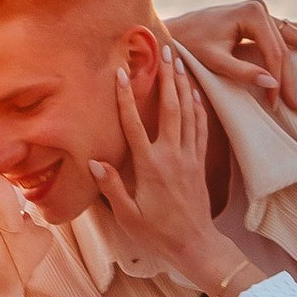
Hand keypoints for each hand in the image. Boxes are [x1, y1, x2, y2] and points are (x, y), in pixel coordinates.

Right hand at [88, 47, 240, 288]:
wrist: (195, 245)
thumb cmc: (157, 233)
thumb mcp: (128, 215)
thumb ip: (112, 187)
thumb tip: (94, 161)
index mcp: (150, 168)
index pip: (135, 126)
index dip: (126, 99)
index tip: (120, 74)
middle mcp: (171, 156)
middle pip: (170, 109)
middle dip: (167, 78)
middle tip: (165, 51)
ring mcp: (189, 157)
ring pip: (189, 114)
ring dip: (185, 86)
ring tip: (181, 62)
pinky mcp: (200, 162)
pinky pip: (201, 128)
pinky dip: (199, 107)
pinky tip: (196, 93)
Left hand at [162, 0, 296, 116]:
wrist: (175, 30)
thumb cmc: (190, 45)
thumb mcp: (214, 61)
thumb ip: (242, 72)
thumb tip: (273, 84)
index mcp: (251, 13)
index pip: (274, 52)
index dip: (278, 80)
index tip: (277, 104)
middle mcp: (259, 8)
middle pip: (284, 48)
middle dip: (291, 77)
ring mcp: (260, 11)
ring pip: (289, 38)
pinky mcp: (257, 16)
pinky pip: (284, 28)